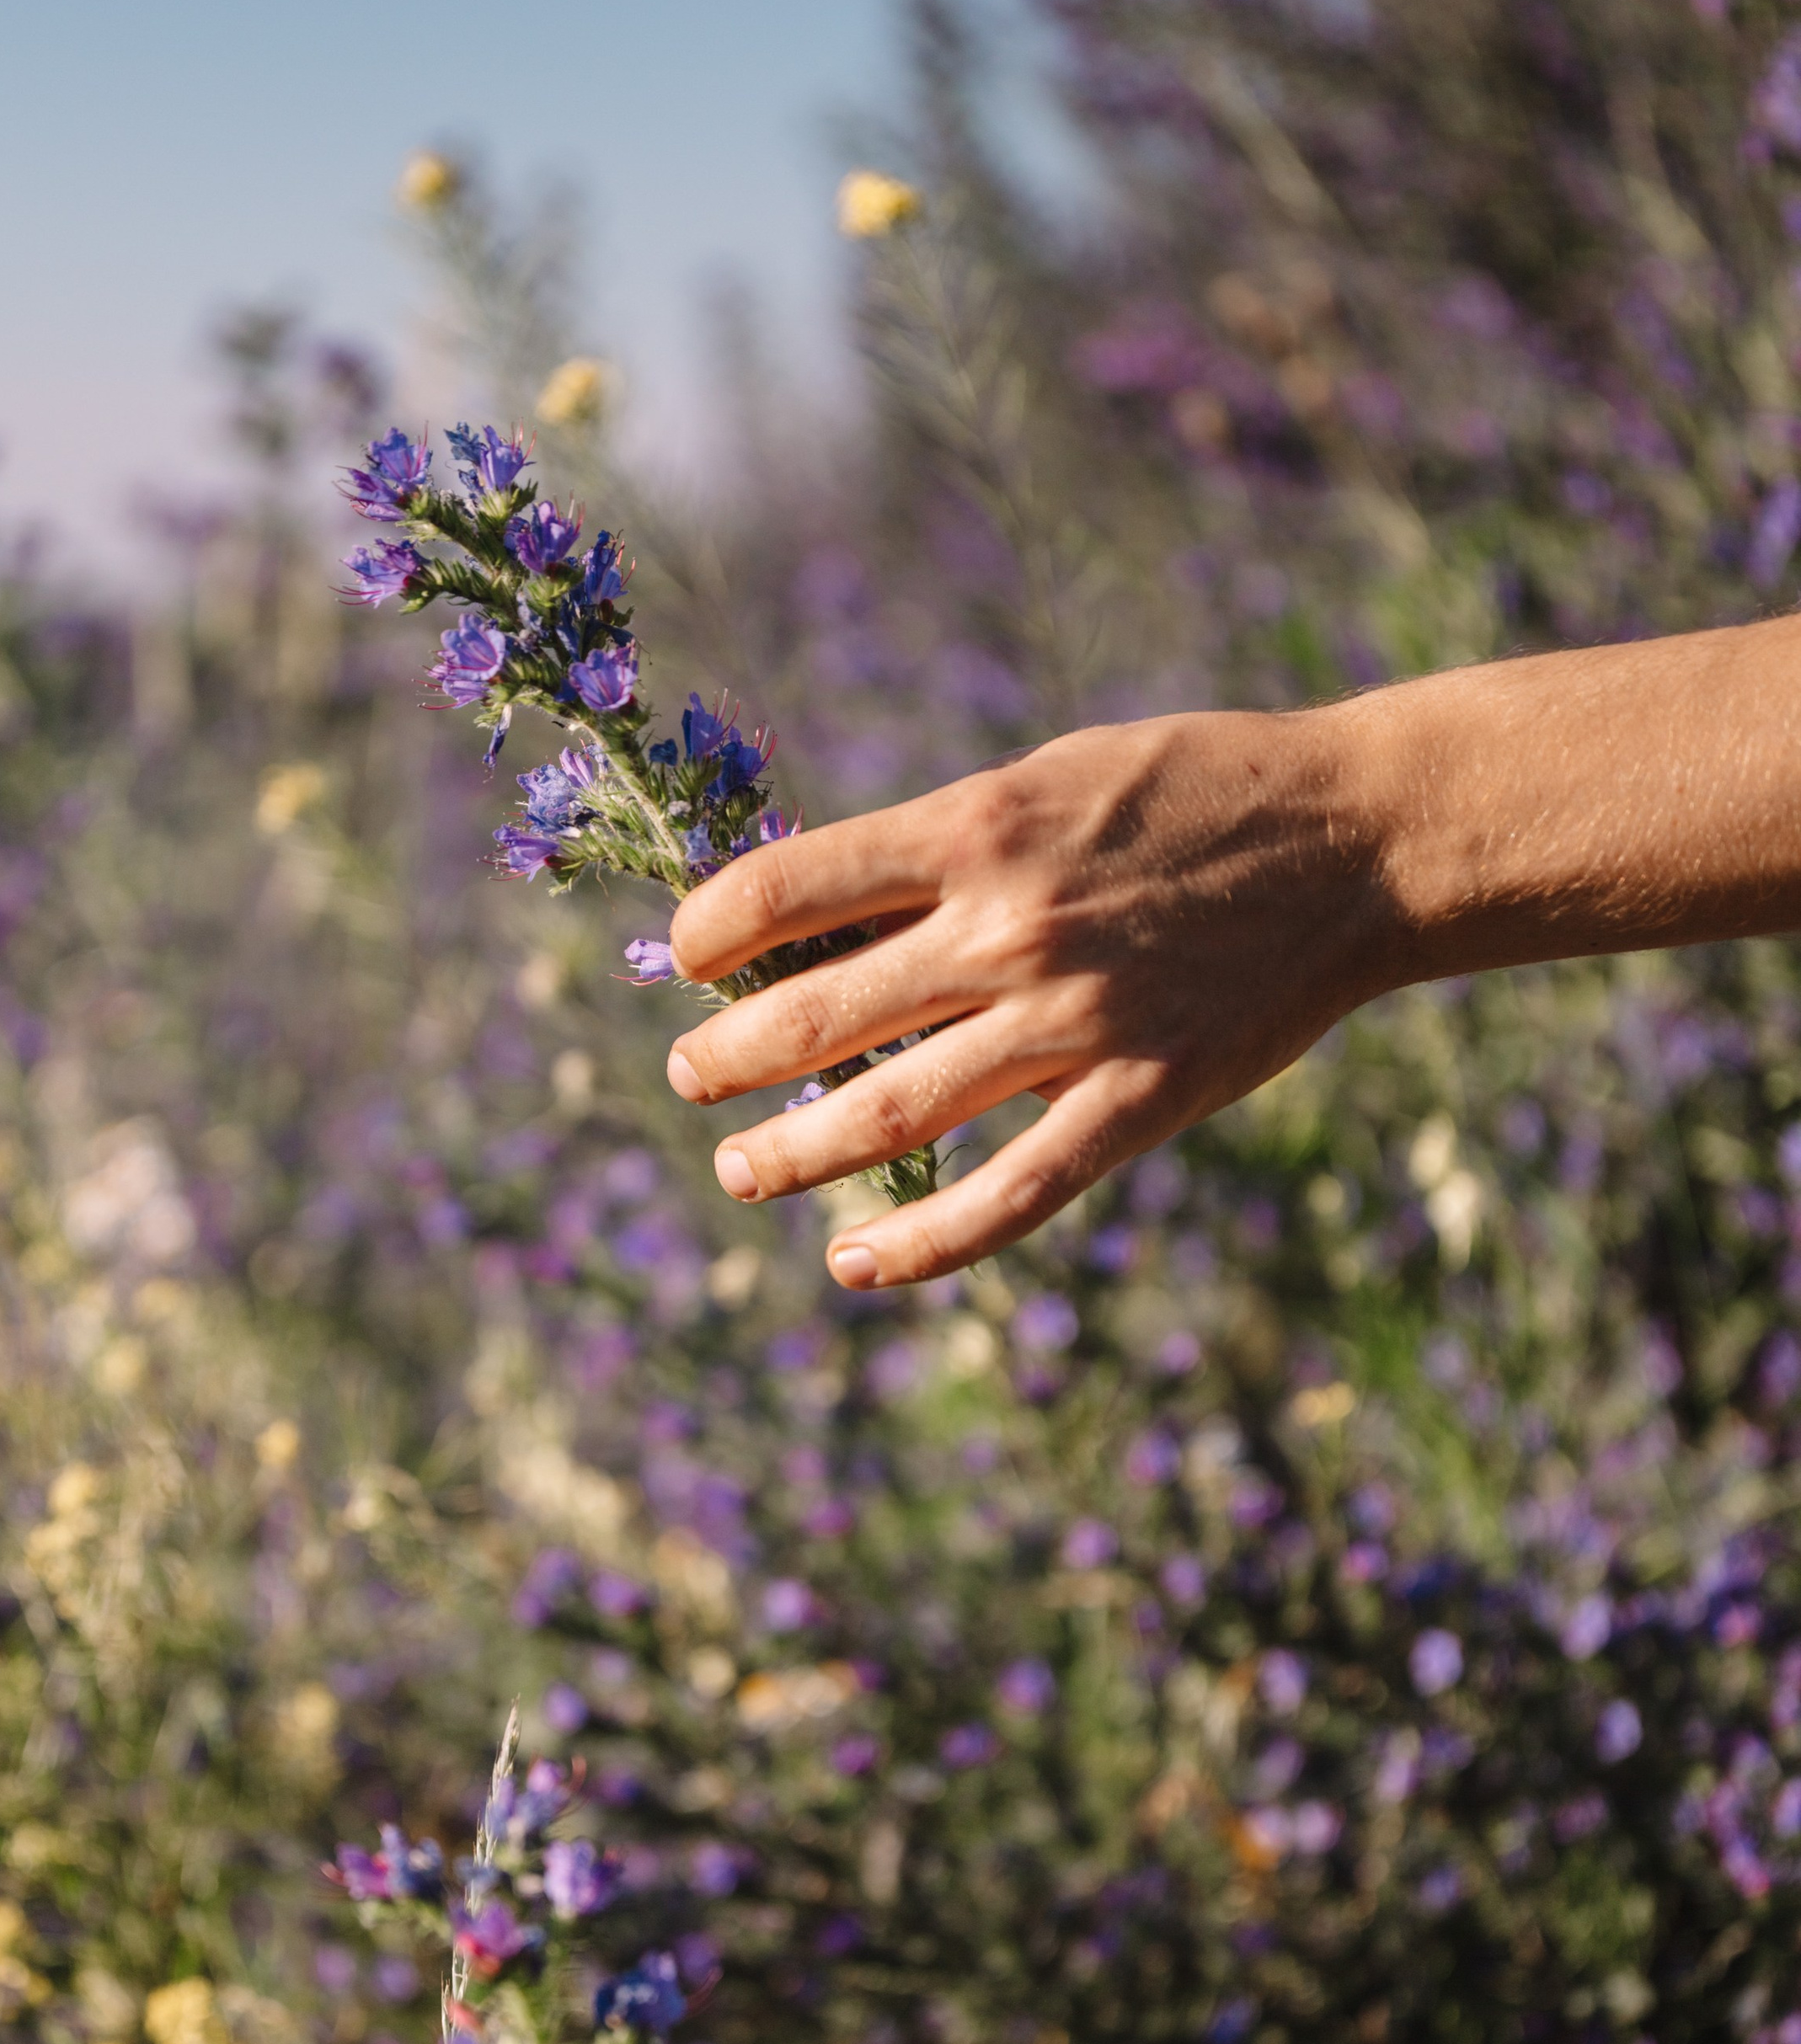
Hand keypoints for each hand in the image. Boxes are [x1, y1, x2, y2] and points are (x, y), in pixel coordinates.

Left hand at [663, 705, 1400, 1287]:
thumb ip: (947, 848)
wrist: (1358, 837)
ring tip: (740, 1172)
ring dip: (790, 1155)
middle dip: (729, 1059)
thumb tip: (822, 915)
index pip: (791, 889)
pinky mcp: (1140, 1097)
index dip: (714, 930)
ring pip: (887, 1115)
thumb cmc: (1194, 792)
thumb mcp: (1052, 779)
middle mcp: (1008, 928)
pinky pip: (1011, 1195)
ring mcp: (1073, 1024)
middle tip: (688, 1079)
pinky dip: (921, 1243)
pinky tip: (853, 1264)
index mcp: (978, 830)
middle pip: (817, 1017)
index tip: (686, 958)